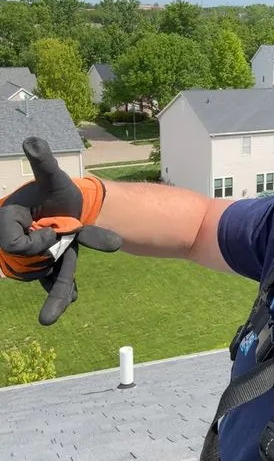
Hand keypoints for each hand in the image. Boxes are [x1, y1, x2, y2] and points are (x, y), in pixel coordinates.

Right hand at [0, 137, 121, 323]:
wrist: (73, 205)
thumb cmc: (57, 192)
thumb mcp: (53, 179)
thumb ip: (44, 164)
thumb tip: (32, 140)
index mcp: (12, 221)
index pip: (13, 243)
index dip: (32, 241)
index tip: (51, 230)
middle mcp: (22, 241)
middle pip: (28, 263)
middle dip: (46, 263)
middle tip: (60, 249)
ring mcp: (38, 256)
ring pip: (45, 276)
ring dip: (55, 295)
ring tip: (49, 320)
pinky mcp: (53, 266)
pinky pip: (56, 283)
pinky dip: (63, 296)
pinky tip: (73, 303)